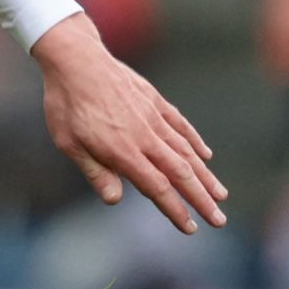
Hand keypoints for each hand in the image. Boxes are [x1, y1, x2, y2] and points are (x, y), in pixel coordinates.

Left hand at [31, 12, 228, 234]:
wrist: (76, 59)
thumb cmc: (66, 104)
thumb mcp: (69, 143)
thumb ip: (95, 172)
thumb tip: (115, 201)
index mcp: (123, 151)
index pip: (157, 188)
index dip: (175, 210)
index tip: (190, 228)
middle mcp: (145, 136)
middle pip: (180, 174)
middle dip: (201, 199)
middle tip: (220, 220)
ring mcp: (153, 117)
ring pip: (186, 151)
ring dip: (205, 176)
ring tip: (221, 195)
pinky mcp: (154, 101)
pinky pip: (180, 125)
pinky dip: (195, 142)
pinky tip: (205, 156)